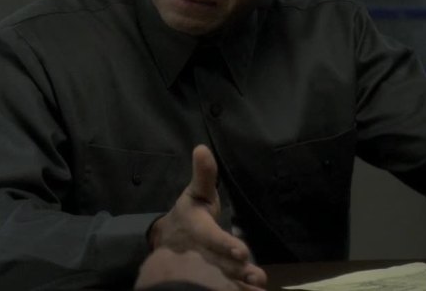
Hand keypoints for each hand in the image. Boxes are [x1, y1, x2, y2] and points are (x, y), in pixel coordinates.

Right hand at [148, 145, 266, 286]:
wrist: (167, 242)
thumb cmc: (188, 215)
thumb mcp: (195, 193)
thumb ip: (203, 175)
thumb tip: (202, 148)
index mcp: (197, 230)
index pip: (211, 238)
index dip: (225, 245)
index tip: (242, 251)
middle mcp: (201, 254)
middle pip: (218, 264)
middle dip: (236, 269)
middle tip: (255, 274)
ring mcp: (206, 270)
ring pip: (221, 279)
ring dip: (239, 284)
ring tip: (258, 286)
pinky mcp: (213, 279)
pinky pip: (223, 288)